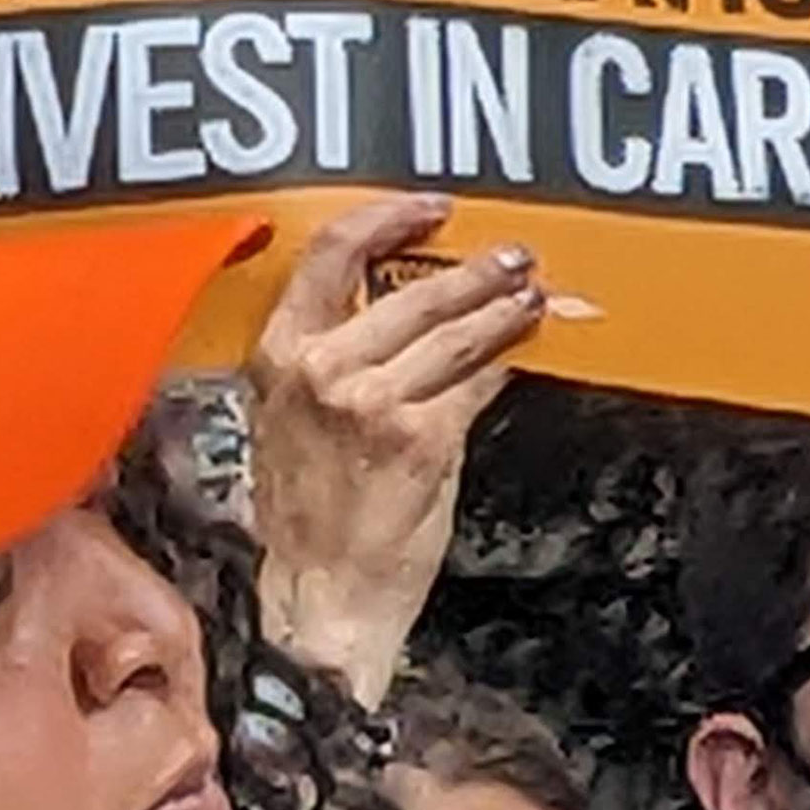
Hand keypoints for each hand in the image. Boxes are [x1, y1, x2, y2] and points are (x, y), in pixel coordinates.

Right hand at [247, 195, 545, 706]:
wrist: (318, 599)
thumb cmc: (307, 522)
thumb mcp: (294, 426)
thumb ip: (334, 367)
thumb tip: (401, 319)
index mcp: (278, 358)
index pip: (327, 255)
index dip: (386, 220)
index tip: (428, 209)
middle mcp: (321, 370)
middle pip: (411, 290)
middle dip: (473, 270)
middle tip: (512, 257)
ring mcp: (372, 402)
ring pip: (455, 333)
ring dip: (503, 308)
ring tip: (532, 294)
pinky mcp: (421, 438)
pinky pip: (476, 385)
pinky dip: (504, 365)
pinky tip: (523, 353)